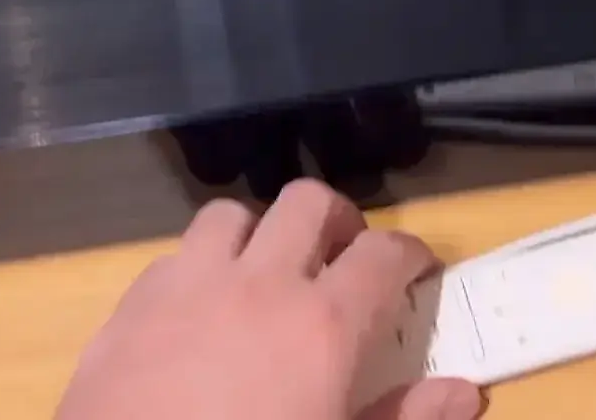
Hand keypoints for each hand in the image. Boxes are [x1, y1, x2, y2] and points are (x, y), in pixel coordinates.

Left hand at [55, 179, 484, 419]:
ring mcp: (187, 288)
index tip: (419, 271)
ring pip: (232, 216)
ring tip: (268, 275)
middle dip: (337, 222)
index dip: (412, 253)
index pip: (385, 253)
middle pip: (308, 204)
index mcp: (324, 325)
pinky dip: (200, 269)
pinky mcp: (130, 308)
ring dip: (259, 235)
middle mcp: (259, 284)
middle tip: (345, 260)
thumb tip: (466, 392)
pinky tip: (201, 312)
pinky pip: (174, 257)